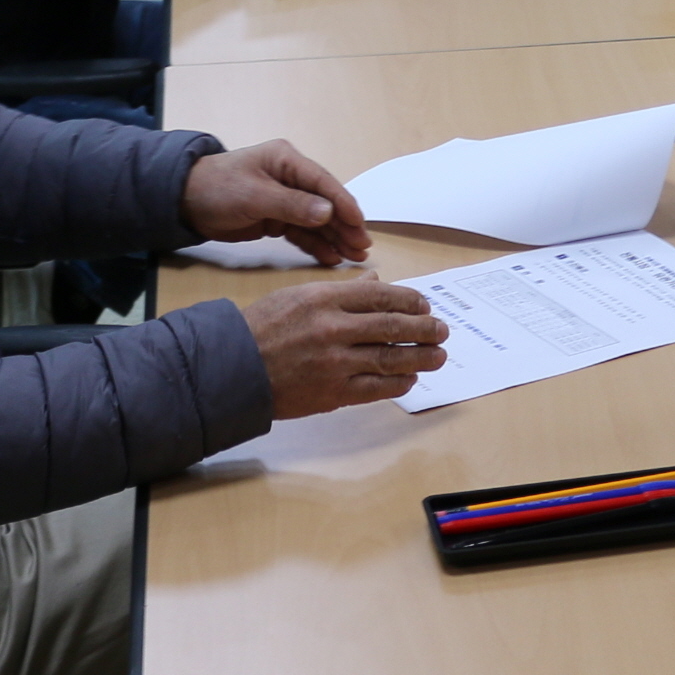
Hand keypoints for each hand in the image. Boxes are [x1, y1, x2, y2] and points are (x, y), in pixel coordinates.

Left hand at [182, 138, 371, 264]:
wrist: (183, 202)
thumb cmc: (218, 188)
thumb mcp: (254, 195)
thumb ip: (292, 205)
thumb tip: (328, 213)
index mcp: (287, 161)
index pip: (324, 184)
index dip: (344, 204)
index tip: (360, 225)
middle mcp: (291, 179)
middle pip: (325, 204)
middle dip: (345, 226)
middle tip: (363, 248)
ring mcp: (284, 200)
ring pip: (316, 221)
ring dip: (334, 238)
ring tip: (353, 257)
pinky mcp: (275, 219)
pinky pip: (301, 233)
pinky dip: (315, 245)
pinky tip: (330, 257)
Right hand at [243, 277, 450, 418]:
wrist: (232, 368)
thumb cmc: (262, 328)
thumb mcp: (298, 294)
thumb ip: (341, 290)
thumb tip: (376, 281)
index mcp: (325, 298)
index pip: (381, 295)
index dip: (410, 300)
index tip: (424, 305)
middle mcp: (334, 328)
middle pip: (393, 326)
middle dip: (424, 328)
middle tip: (442, 330)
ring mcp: (334, 362)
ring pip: (390, 358)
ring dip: (420, 356)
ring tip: (438, 355)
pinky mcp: (332, 393)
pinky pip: (375, 388)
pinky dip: (398, 383)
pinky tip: (410, 378)